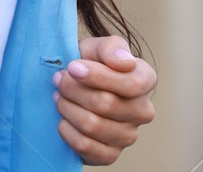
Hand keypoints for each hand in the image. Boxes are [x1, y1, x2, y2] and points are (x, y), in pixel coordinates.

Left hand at [54, 35, 156, 164]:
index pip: (133, 84)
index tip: (72, 67)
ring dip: (67, 108)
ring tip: (59, 97)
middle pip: (106, 104)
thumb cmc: (86, 62)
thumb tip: (124, 62)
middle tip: (58, 80)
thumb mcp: (94, 47)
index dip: (98, 76)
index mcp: (144, 80)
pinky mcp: (110, 154)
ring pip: (92, 125)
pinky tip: (62, 119)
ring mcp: (128, 135)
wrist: (70, 86)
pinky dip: (66, 131)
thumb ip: (110, 47)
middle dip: (73, 89)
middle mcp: (143, 110)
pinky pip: (86, 146)